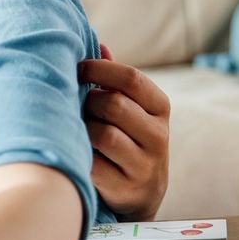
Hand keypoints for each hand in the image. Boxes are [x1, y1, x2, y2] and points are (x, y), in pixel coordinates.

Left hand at [79, 43, 170, 220]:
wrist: (138, 194)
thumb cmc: (123, 137)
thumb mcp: (127, 107)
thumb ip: (113, 80)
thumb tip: (99, 45)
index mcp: (160, 108)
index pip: (132, 78)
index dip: (99, 69)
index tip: (78, 68)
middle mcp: (159, 136)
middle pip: (113, 104)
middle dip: (89, 103)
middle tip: (80, 108)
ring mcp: (146, 166)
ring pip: (103, 134)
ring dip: (83, 131)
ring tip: (80, 132)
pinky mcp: (128, 191)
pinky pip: (93, 164)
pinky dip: (79, 156)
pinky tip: (78, 154)